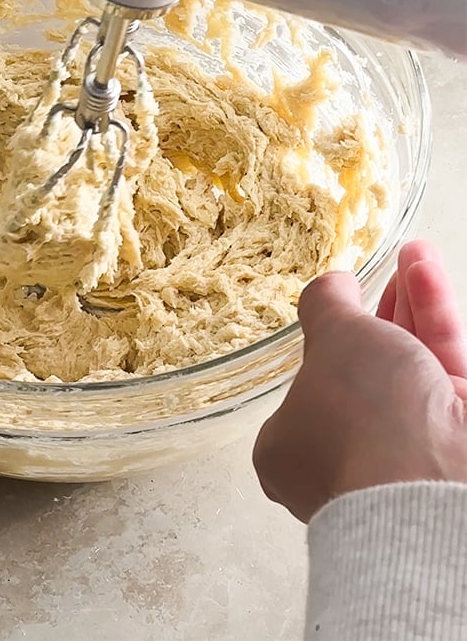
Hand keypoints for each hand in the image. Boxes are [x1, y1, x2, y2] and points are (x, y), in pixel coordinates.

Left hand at [253, 240, 466, 522]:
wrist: (435, 487)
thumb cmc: (362, 419)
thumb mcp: (331, 342)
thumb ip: (327, 307)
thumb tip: (330, 284)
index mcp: (291, 453)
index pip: (304, 396)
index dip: (325, 349)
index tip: (342, 312)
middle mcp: (347, 457)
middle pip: (366, 374)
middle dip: (381, 314)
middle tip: (391, 271)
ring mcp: (406, 453)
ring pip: (409, 367)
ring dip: (413, 305)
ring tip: (417, 253)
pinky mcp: (455, 440)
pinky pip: (443, 369)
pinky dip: (437, 318)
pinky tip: (427, 270)